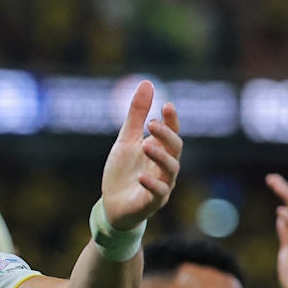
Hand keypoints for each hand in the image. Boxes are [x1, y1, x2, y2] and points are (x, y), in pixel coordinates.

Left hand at [100, 81, 181, 229]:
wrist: (112, 205)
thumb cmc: (122, 172)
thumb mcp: (126, 140)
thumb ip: (136, 115)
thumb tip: (147, 82)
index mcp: (160, 150)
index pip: (172, 132)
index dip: (172, 120)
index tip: (166, 106)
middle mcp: (164, 166)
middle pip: (175, 148)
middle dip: (166, 135)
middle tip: (152, 124)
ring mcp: (161, 185)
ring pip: (171, 169)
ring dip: (160, 156)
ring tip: (145, 145)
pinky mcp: (151, 203)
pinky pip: (158, 194)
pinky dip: (152, 184)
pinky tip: (141, 176)